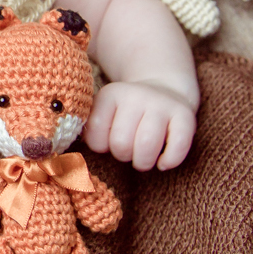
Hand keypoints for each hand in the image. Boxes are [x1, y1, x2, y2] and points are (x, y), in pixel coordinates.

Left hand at [82, 81, 196, 170]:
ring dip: (143, 162)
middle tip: (128, 149)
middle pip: (121, 144)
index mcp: (111, 95)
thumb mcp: (103, 112)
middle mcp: (135, 96)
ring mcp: (161, 104)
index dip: (102, 147)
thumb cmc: (125, 114)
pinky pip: (177, 147)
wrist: (163, 90)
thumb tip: (68, 163)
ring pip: (146, 147)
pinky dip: (168, 161)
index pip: (97, 138)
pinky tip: (163, 162)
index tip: (109, 139)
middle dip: (123, 155)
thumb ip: (85, 131)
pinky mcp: (185, 115)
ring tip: (143, 157)